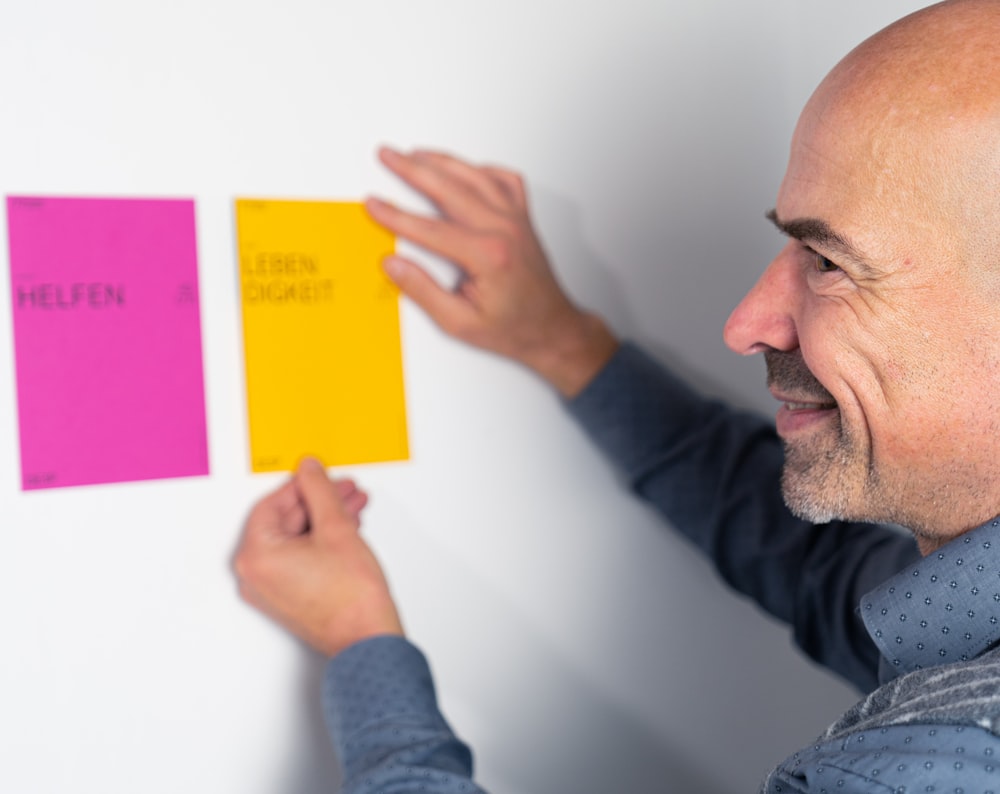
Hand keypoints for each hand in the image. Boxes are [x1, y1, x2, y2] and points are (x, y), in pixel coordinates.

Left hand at [234, 458, 403, 656]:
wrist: (368, 638)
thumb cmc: (351, 598)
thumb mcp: (336, 527)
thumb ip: (320, 491)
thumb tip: (309, 470)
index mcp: (256, 557)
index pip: (272, 504)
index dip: (302, 485)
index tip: (319, 475)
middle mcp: (255, 576)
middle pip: (285, 522)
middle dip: (320, 502)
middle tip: (343, 490)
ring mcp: (270, 590)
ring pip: (296, 539)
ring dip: (325, 520)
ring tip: (352, 508)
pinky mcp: (287, 598)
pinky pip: (299, 557)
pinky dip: (321, 541)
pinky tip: (346, 530)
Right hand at [367, 147, 618, 397]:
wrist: (552, 329)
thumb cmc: (515, 328)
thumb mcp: (461, 322)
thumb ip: (423, 291)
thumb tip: (393, 266)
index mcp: (489, 256)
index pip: (430, 229)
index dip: (396, 215)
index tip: (374, 204)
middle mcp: (505, 230)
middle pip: (450, 188)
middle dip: (413, 169)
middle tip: (388, 155)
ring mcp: (516, 220)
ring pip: (475, 175)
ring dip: (442, 161)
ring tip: (415, 153)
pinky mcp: (523, 218)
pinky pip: (504, 180)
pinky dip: (481, 169)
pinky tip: (464, 168)